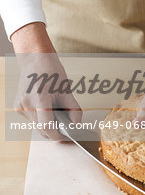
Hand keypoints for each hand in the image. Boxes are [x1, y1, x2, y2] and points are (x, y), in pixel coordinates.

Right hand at [11, 23, 81, 139]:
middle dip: (54, 129)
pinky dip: (40, 117)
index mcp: (39, 98)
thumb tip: (76, 124)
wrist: (35, 59)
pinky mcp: (18, 107)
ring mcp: (20, 106)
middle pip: (42, 128)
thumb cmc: (51, 70)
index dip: (57, 134)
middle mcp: (26, 103)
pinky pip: (32, 120)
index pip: (47, 126)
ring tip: (54, 109)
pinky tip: (45, 106)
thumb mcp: (66, 89)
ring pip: (36, 125)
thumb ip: (73, 109)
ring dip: (47, 123)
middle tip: (64, 121)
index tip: (65, 135)